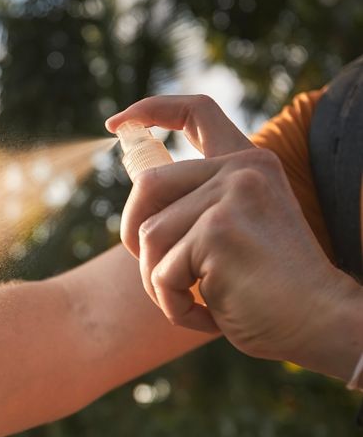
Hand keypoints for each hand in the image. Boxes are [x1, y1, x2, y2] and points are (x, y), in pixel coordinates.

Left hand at [106, 95, 362, 376]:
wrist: (320, 325)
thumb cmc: (271, 293)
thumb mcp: (235, 233)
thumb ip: (198, 205)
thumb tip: (140, 186)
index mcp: (250, 164)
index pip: (197, 112)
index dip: (150, 110)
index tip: (116, 124)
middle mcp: (243, 170)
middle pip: (147, 185)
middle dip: (134, 233)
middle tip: (161, 274)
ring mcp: (231, 196)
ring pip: (148, 235)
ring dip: (159, 282)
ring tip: (198, 301)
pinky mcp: (217, 231)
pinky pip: (160, 273)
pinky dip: (174, 306)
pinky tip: (211, 316)